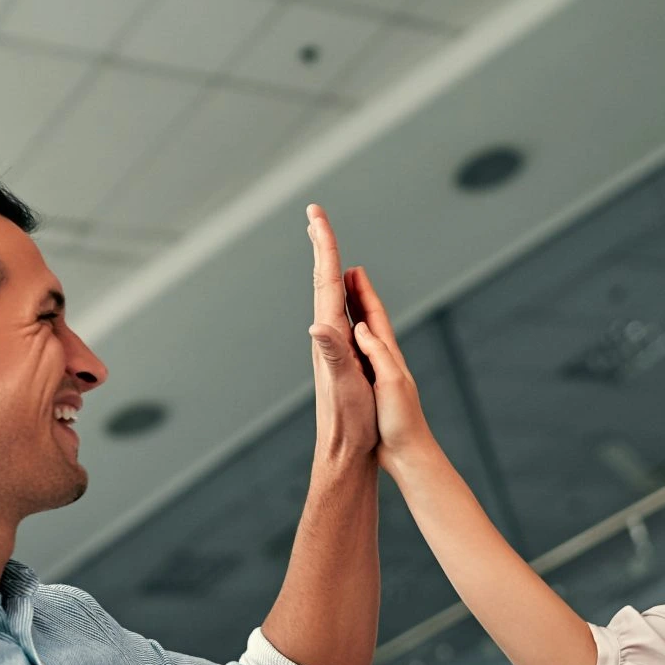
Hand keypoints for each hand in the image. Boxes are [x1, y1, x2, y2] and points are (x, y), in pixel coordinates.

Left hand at [305, 205, 376, 463]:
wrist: (345, 450)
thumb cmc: (350, 420)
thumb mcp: (344, 385)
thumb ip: (334, 353)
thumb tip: (317, 325)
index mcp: (330, 334)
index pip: (326, 280)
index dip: (324, 245)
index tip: (317, 214)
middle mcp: (327, 334)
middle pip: (323, 279)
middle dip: (322, 244)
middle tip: (315, 214)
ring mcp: (332, 345)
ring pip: (329, 293)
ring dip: (327, 265)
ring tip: (324, 242)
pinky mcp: (340, 356)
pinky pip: (340, 312)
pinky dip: (339, 292)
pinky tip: (340, 293)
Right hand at [337, 261, 438, 475]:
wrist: (408, 453)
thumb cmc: (401, 421)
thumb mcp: (389, 383)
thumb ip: (376, 354)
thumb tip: (359, 327)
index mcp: (388, 354)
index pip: (374, 313)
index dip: (362, 289)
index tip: (351, 267)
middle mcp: (385, 359)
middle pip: (370, 317)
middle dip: (357, 293)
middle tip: (345, 272)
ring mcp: (379, 372)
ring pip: (365, 334)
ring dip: (355, 312)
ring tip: (344, 297)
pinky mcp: (373, 387)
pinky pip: (360, 354)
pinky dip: (352, 339)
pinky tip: (349, 341)